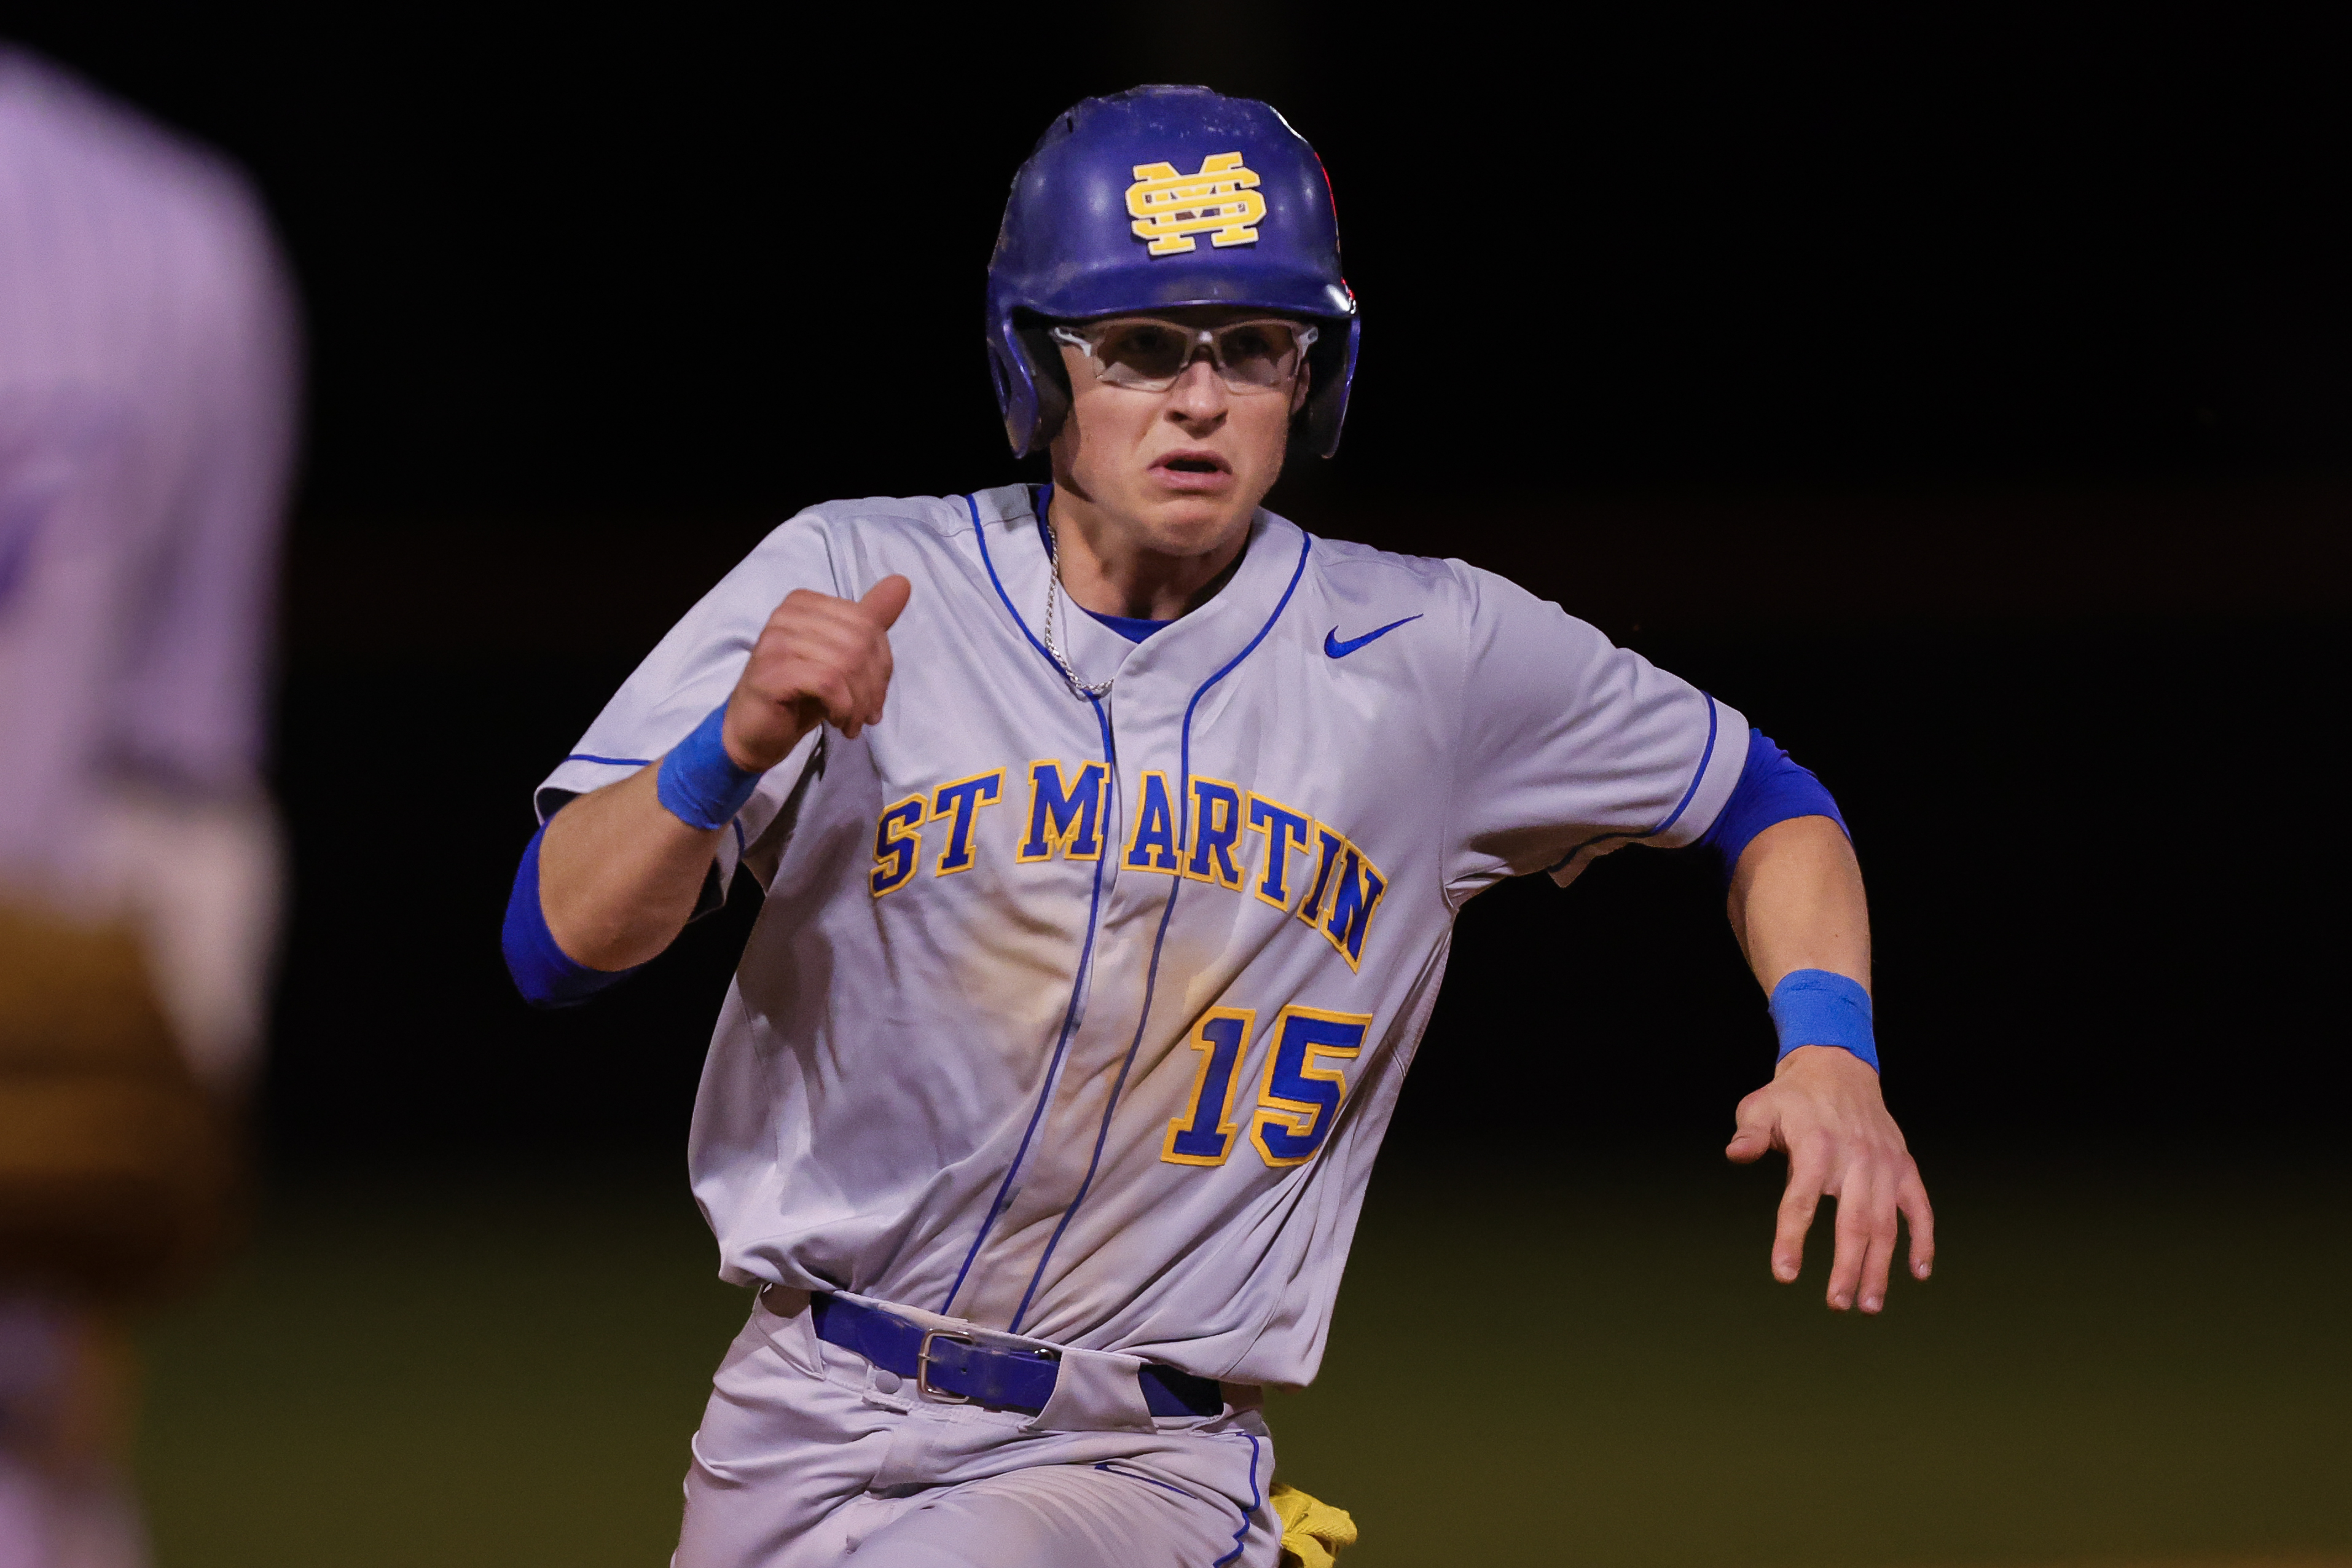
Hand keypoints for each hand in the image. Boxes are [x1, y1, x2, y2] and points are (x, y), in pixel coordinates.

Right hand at [722, 576, 911, 768]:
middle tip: (869, 716)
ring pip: (846, 663)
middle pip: (860, 643)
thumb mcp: (842, 658)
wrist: (755, 733)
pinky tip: (838, 722)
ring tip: (853, 723)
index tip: (874, 696)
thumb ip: (869, 622)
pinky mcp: (771, 671)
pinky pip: (828, 682)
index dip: (882, 664)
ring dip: (859, 703)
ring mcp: (775, 640)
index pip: (866, 624)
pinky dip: (843, 707)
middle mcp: (786, 614)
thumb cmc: (800, 695)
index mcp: (804, 602)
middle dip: (873, 687)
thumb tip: (902, 583)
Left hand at [1726, 1045, 1933, 1312]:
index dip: (1792, 1238)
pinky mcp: (1904, 1166)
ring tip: (1869, 1305)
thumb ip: (1749, 1135)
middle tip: (1836, 1304)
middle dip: (1846, 1267)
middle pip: (1853, 1222)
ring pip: (1886, 1224)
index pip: (1801, 1200)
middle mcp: (1855, 1158)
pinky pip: (1920, 1208)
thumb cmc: (1792, 1097)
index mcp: (1815, 1146)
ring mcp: (1884, 1164)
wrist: (1838, 1068)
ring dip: (1880, 1267)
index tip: (1785, 1274)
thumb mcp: (1760, 1106)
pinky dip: (1922, 1240)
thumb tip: (1735, 1154)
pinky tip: (1918, 1273)